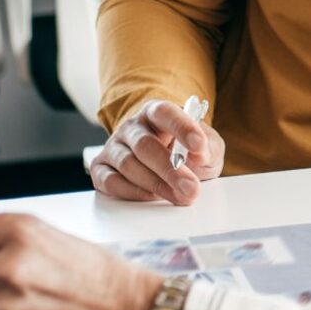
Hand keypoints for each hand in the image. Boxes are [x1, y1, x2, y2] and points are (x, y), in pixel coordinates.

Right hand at [92, 98, 224, 205]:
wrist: (163, 158)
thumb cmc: (184, 150)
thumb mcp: (206, 145)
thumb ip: (208, 147)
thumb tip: (201, 154)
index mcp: (156, 112)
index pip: (165, 113)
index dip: (182, 128)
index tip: (199, 145)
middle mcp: (131, 127)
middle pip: (145, 145)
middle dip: (169, 169)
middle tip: (191, 187)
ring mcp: (114, 146)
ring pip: (128, 165)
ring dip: (156, 185)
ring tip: (180, 196)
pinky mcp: (101, 168)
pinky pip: (111, 182)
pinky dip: (132, 192)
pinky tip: (153, 197)